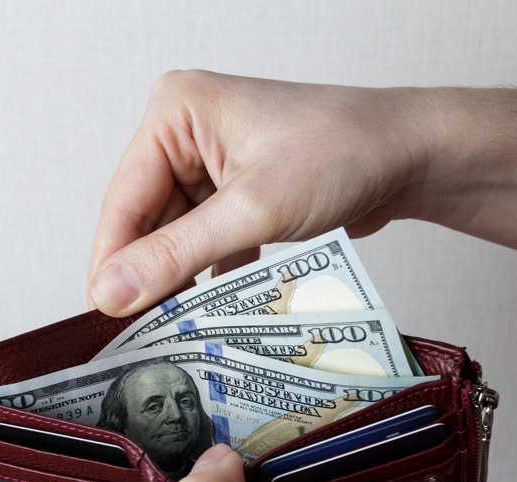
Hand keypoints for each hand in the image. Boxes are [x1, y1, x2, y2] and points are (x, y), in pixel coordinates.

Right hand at [90, 72, 516, 317]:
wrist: (410, 156)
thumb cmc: (345, 153)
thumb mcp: (253, 210)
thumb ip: (177, 254)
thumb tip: (112, 291)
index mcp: (174, 112)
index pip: (123, 199)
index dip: (111, 261)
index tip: (105, 315)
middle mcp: (184, 131)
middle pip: (143, 220)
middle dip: (146, 274)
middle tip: (141, 333)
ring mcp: (209, 161)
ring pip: (172, 236)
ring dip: (178, 279)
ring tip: (172, 328)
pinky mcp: (233, 190)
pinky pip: (202, 240)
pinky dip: (206, 274)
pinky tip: (207, 309)